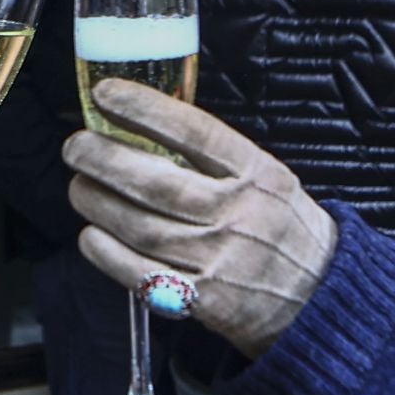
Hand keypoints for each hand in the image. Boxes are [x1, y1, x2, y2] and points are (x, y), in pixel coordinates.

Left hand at [63, 80, 337, 358]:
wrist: (319, 295)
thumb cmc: (281, 225)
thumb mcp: (266, 177)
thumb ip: (216, 155)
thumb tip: (145, 124)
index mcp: (256, 174)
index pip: (196, 132)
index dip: (146, 110)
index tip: (106, 93)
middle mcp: (237, 214)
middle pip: (156, 182)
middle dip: (103, 159)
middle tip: (76, 147)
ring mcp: (219, 259)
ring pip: (139, 227)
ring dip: (97, 203)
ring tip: (79, 187)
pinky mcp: (203, 300)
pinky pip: (140, 274)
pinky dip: (106, 252)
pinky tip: (91, 234)